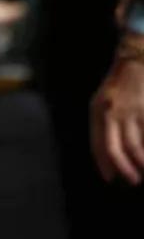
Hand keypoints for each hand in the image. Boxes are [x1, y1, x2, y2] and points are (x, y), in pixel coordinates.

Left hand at [90, 52, 143, 184]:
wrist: (135, 58)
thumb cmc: (118, 84)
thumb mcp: (101, 102)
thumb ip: (103, 125)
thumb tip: (109, 154)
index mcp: (98, 111)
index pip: (98, 145)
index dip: (104, 164)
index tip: (110, 179)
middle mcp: (113, 112)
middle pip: (117, 149)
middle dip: (125, 169)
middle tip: (133, 180)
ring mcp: (133, 111)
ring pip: (136, 145)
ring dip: (141, 162)